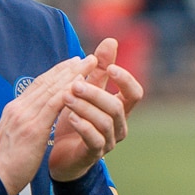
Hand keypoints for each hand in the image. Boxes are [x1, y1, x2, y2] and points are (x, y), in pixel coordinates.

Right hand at [0, 55, 97, 194]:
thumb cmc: (6, 165)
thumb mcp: (14, 138)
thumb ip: (24, 124)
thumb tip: (33, 119)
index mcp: (14, 110)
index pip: (38, 86)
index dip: (56, 73)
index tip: (71, 64)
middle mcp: (18, 108)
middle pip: (46, 82)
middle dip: (67, 68)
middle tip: (86, 58)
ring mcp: (23, 116)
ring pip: (51, 89)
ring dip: (72, 74)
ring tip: (89, 64)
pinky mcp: (32, 128)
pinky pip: (53, 105)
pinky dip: (68, 92)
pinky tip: (81, 84)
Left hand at [48, 38, 145, 182]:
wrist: (59, 154)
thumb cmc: (75, 119)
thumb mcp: (86, 91)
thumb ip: (99, 69)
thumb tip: (111, 40)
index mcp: (120, 109)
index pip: (135, 94)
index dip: (126, 80)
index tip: (110, 68)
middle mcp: (119, 126)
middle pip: (117, 106)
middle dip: (96, 92)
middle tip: (74, 83)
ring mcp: (108, 142)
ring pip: (105, 122)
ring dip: (85, 107)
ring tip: (66, 97)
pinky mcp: (93, 154)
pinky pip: (94, 140)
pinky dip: (82, 126)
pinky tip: (69, 117)